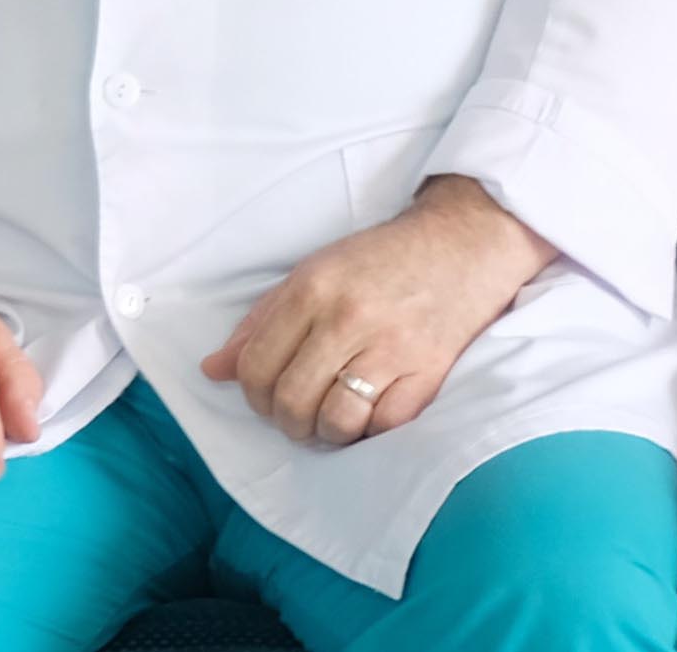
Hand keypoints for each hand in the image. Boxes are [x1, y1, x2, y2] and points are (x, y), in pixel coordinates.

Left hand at [205, 174, 556, 448]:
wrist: (463, 245)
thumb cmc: (382, 261)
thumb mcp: (313, 272)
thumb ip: (261, 321)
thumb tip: (213, 371)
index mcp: (313, 288)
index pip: (256, 367)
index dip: (253, 395)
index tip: (267, 396)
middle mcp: (348, 318)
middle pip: (290, 401)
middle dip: (287, 420)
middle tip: (300, 413)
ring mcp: (391, 347)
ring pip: (334, 422)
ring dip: (327, 431)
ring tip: (333, 416)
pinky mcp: (427, 372)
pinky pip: (382, 427)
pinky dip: (370, 429)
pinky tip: (370, 410)